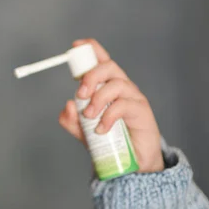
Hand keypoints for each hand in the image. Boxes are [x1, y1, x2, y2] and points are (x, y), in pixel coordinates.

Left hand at [58, 39, 163, 172]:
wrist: (131, 162)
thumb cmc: (108, 140)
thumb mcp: (83, 131)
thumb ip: (72, 120)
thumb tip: (67, 106)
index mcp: (107, 85)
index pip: (102, 61)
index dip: (91, 49)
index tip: (75, 46)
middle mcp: (121, 87)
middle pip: (109, 67)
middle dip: (91, 76)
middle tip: (80, 95)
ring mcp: (133, 98)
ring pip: (117, 84)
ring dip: (98, 99)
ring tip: (89, 116)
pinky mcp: (142, 112)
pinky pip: (124, 106)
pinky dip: (108, 117)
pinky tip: (101, 129)